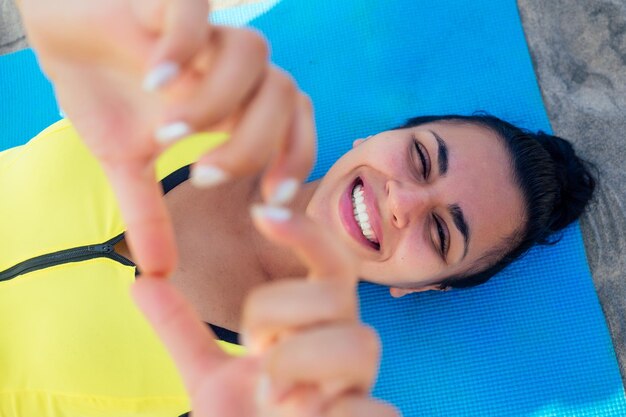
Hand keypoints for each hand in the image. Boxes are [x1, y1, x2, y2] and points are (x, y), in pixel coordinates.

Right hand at [18, 0, 312, 279]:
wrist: (59, 31)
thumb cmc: (104, 88)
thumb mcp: (125, 160)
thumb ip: (147, 211)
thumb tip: (157, 272)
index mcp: (233, 101)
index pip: (296, 126)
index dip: (295, 162)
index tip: (270, 204)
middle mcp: (228, 65)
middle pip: (286, 95)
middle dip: (254, 145)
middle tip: (204, 176)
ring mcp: (203, 30)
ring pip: (253, 53)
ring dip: (218, 102)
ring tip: (169, 133)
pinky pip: (196, 11)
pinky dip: (183, 47)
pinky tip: (152, 78)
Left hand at [131, 205, 397, 416]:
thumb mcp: (207, 378)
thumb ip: (181, 330)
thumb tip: (142, 281)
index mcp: (314, 331)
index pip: (329, 265)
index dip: (305, 233)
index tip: (262, 211)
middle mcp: (343, 353)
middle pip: (338, 295)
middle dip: (280, 311)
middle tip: (251, 346)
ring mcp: (360, 390)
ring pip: (360, 343)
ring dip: (301, 362)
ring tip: (271, 395)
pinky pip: (374, 409)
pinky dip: (331, 415)